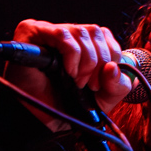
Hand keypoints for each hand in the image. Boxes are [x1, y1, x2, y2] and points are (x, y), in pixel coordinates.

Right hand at [6, 20, 132, 125]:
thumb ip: (118, 86)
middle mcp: (66, 35)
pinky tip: (67, 72)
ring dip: (87, 61)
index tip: (102, 83)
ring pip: (82, 32)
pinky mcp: (32, 31)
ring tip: (77, 82)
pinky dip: (72, 55)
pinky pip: (62, 35)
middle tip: (91, 85)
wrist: (37, 119)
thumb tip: (115, 67)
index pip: (105, 35)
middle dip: (100, 62)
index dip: (111, 57)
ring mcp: (48, 31)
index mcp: (82, 45)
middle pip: (96, 31)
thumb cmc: (65, 107)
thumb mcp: (102, 100)